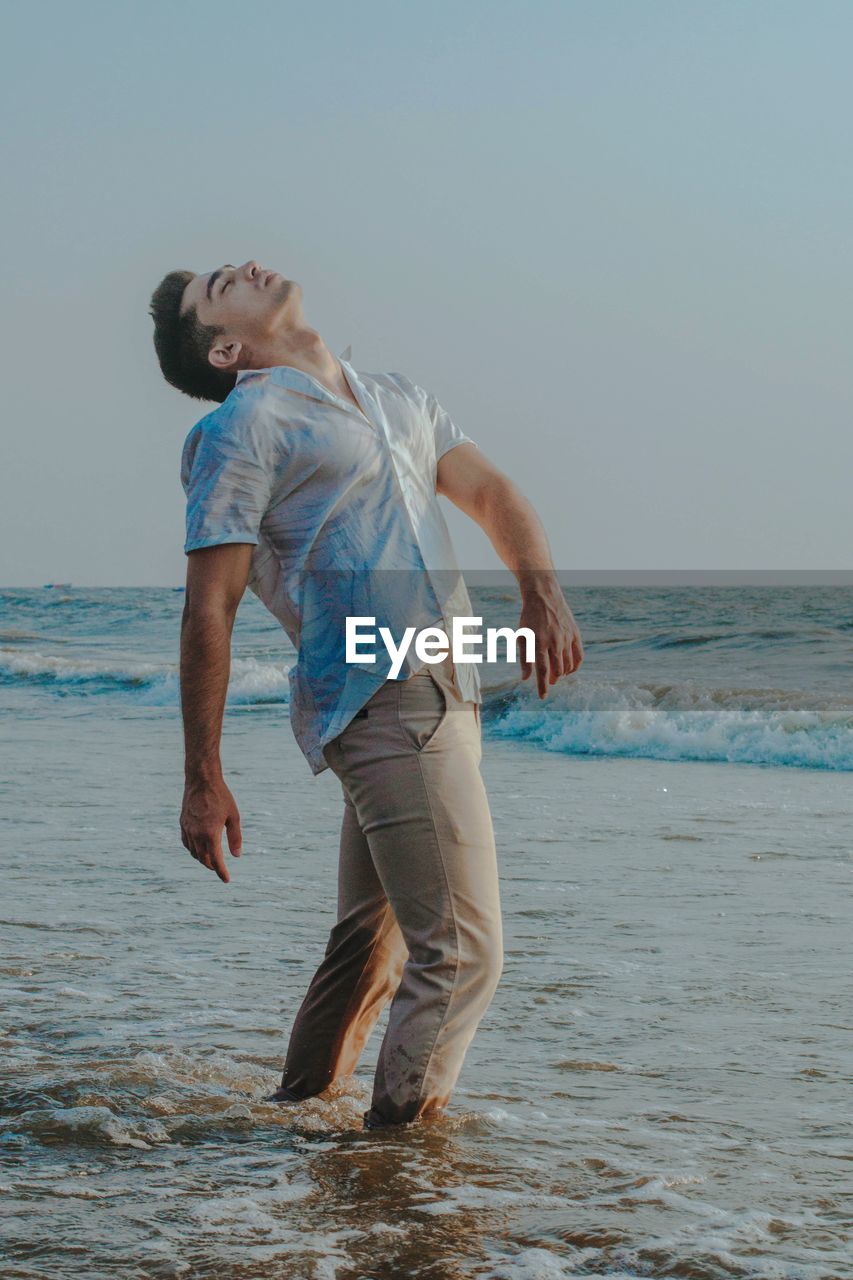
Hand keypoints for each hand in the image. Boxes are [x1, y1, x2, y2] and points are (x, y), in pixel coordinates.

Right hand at [180, 776, 242, 883]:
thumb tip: (236, 856)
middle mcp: (196, 834)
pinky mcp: (182, 824)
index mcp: (210, 834)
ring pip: (193, 852)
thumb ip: (235, 838)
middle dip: (211, 866)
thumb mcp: (233, 817)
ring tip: (210, 860)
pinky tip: (198, 849)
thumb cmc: (221, 797)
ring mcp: (187, 829)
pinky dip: (193, 850)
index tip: (226, 880)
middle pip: (203, 858)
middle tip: (219, 869)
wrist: (201, 781)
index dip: (221, 872)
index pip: (216, 860)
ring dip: (202, 859)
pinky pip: (186, 843)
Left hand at [518, 578, 583, 697]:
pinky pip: (579, 656)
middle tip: (550, 682)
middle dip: (553, 680)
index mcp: (538, 642)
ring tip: (557, 675)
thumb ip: (524, 658)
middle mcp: (554, 641)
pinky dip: (575, 666)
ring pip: (568, 665)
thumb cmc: (529, 618)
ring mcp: (566, 637)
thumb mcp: (521, 637)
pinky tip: (569, 669)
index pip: (542, 670)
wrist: (544, 596)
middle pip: (557, 670)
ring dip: (563, 674)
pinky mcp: (575, 634)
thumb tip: (525, 678)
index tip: (542, 696)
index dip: (543, 686)